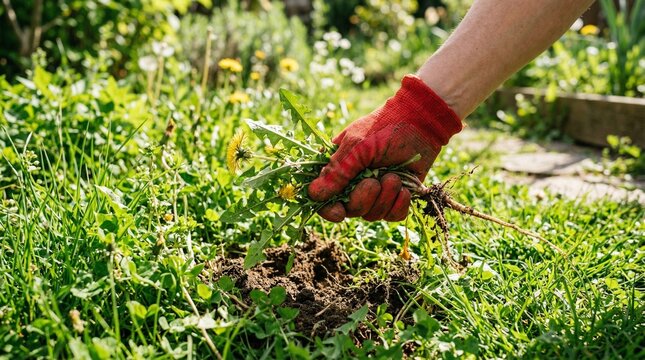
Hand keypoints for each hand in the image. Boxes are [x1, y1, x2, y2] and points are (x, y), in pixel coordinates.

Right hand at [308, 75, 461, 221]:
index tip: (338, 212)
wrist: (422, 122)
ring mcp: (377, 192)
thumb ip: (337, 170)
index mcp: (339, 168)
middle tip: (374, 182)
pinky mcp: (397, 197)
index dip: (328, 209)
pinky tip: (404, 190)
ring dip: (384, 198)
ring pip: (372, 214)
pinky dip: (398, 205)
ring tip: (394, 177)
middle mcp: (355, 183)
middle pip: (350, 210)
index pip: (325, 198)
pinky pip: (393, 216)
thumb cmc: (385, 127)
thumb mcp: (357, 145)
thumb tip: (313, 194)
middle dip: (362, 199)